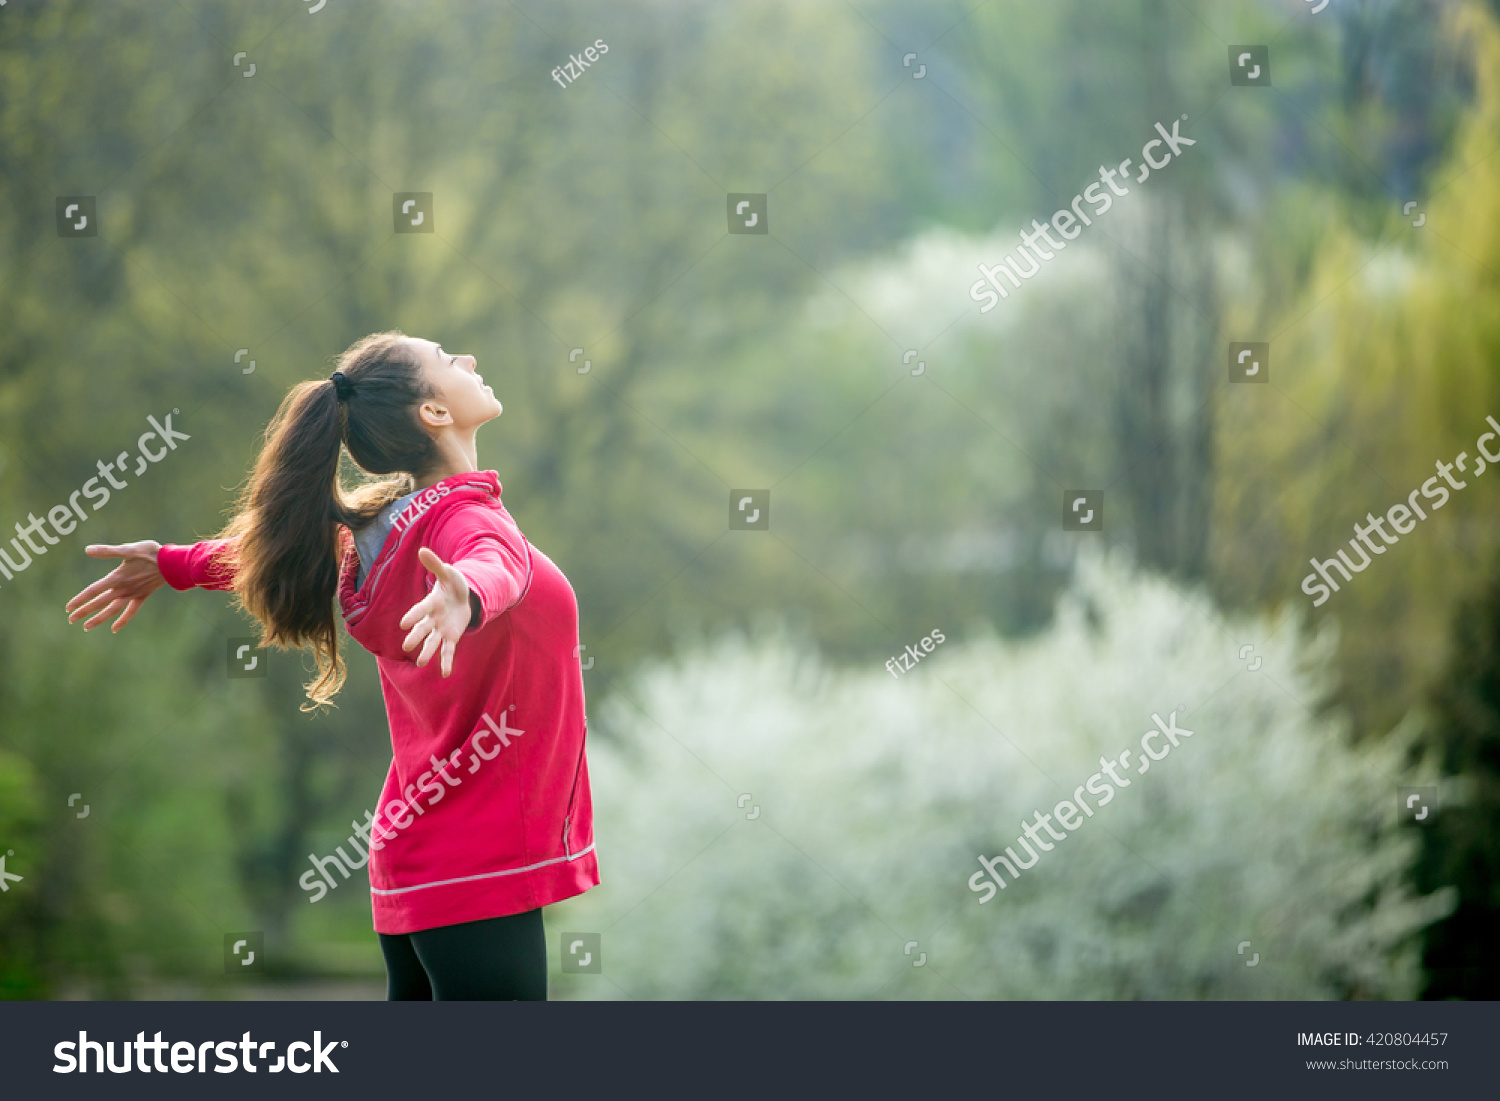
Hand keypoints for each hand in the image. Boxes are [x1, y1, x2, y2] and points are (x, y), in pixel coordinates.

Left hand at [65, 541, 167, 632]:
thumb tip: (87, 550)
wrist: (172, 563)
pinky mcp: (142, 596)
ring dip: (99, 618)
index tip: (68, 608)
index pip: (94, 591)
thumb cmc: (150, 553)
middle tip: (71, 620)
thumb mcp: (128, 549)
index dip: (80, 599)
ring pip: (113, 610)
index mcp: (117, 578)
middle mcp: (123, 589)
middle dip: (85, 611)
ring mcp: (133, 594)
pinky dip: (122, 620)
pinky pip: (131, 611)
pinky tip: (114, 628)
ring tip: (87, 627)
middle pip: (100, 603)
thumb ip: (108, 551)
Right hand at [400, 547, 473, 677]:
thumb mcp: (448, 573)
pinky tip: (445, 674)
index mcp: (431, 603)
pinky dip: (446, 662)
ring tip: (421, 663)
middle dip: (415, 637)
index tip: (403, 623)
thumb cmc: (453, 584)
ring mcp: (441, 629)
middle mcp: (432, 619)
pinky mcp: (451, 637)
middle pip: (423, 629)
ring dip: (427, 652)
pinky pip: (448, 651)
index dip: (413, 615)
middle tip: (406, 646)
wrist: (462, 597)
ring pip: (432, 643)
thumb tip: (423, 550)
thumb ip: (436, 565)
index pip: (420, 610)